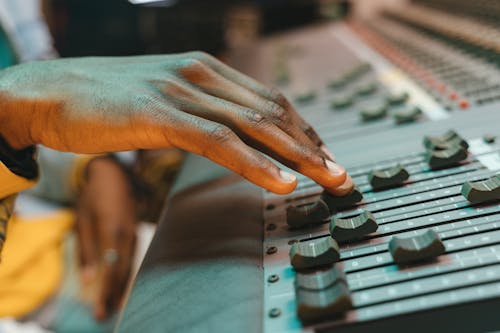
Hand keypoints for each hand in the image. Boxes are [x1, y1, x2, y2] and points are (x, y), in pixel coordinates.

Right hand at [0, 52, 351, 193]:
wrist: (54, 90)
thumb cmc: (109, 98)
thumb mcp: (167, 98)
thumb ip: (202, 111)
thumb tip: (230, 135)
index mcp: (206, 70)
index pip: (270, 100)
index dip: (303, 130)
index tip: (324, 156)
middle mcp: (201, 75)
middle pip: (273, 112)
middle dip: (313, 146)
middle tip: (342, 174)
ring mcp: (182, 91)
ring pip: (254, 125)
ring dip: (298, 155)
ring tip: (328, 180)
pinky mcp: (160, 113)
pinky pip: (217, 141)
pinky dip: (253, 163)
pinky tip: (279, 182)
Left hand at [76, 156, 135, 319]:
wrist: (114, 173)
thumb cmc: (93, 195)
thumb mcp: (82, 220)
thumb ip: (85, 250)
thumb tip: (89, 278)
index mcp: (112, 231)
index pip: (111, 269)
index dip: (105, 291)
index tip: (99, 310)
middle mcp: (127, 235)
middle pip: (123, 271)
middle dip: (114, 294)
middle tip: (105, 314)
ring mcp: (134, 232)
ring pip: (130, 265)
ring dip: (123, 286)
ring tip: (115, 304)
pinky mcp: (135, 231)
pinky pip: (133, 257)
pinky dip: (127, 272)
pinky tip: (122, 283)